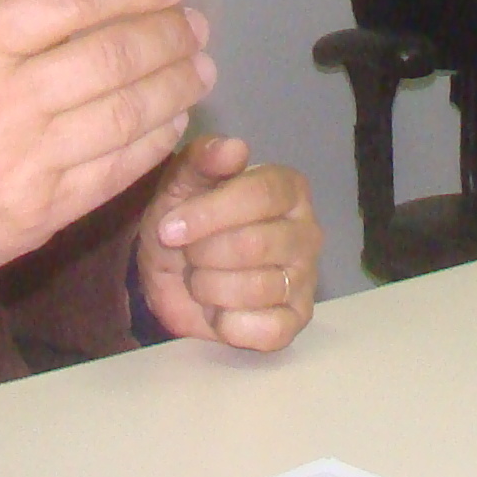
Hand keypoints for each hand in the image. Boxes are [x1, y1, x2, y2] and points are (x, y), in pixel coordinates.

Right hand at [0, 0, 214, 285]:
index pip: (70, 1)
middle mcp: (0, 104)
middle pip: (111, 56)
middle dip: (166, 34)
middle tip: (193, 24)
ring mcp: (25, 164)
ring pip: (126, 114)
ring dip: (175, 85)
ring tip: (199, 66)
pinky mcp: (43, 213)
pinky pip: (118, 170)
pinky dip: (156, 140)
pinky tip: (173, 118)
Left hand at [137, 134, 319, 351]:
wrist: (171, 275)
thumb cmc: (185, 221)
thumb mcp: (181, 183)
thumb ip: (203, 159)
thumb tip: (235, 147)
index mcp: (287, 189)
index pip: (261, 195)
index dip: (210, 214)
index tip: (170, 229)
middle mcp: (306, 232)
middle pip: (255, 244)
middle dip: (204, 255)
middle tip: (189, 255)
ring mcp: (305, 278)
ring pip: (256, 289)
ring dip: (210, 289)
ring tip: (202, 280)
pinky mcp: (296, 320)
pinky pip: (267, 329)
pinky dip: (230, 325)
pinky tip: (219, 312)